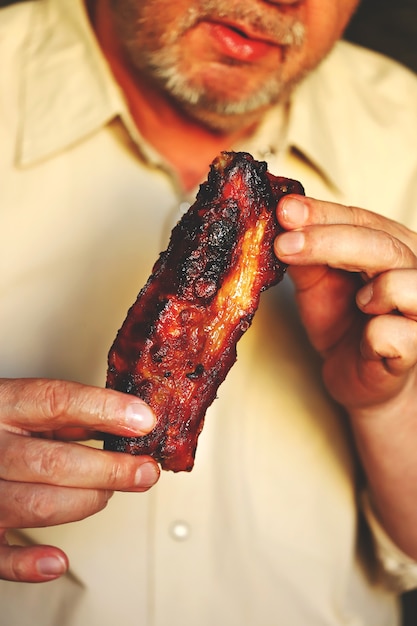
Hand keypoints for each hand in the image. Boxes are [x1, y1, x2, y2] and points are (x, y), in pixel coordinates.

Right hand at [0, 378, 159, 582]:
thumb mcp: (26, 404)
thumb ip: (70, 412)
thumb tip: (128, 420)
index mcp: (4, 404)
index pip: (56, 401)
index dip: (105, 411)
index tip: (144, 421)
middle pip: (54, 463)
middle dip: (111, 471)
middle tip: (145, 472)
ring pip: (37, 506)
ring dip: (86, 503)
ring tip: (107, 494)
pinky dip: (29, 564)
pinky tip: (56, 561)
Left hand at [275, 195, 416, 410]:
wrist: (360, 378)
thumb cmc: (344, 326)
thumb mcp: (316, 284)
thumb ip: (305, 256)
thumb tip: (283, 222)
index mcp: (389, 246)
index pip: (359, 219)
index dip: (321, 215)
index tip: (285, 211)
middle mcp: (412, 269)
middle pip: (379, 243)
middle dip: (327, 241)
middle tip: (284, 244)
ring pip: (401, 281)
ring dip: (371, 289)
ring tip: (358, 302)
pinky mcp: (416, 346)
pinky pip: (398, 333)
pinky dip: (378, 335)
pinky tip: (368, 338)